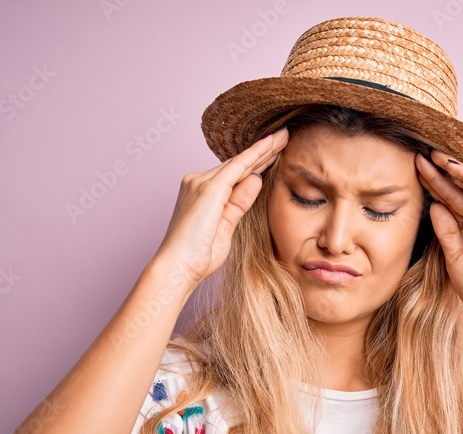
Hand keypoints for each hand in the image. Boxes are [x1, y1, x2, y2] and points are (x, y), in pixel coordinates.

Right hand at [153, 127, 288, 290]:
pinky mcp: (209, 189)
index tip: (274, 152)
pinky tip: (271, 145)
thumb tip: (255, 180)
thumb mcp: (226, 227)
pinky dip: (256, 155)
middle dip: (262, 151)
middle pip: (237, 163)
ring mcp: (201, 183)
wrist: (178, 267)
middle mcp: (198, 182)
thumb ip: (239, 204)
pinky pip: (238, 167)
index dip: (256, 162)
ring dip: (263, 149)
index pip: (234, 173)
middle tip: (284, 136)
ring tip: (284, 137)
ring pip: (239, 162)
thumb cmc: (198, 256)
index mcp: (201, 192)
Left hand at [414, 149, 462, 321]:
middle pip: (459, 193)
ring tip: (432, 156)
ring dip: (454, 171)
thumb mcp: (454, 257)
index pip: (451, 204)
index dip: (433, 189)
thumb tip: (435, 206)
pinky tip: (453, 168)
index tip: (413, 175)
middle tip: (418, 158)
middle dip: (439, 176)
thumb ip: (446, 232)